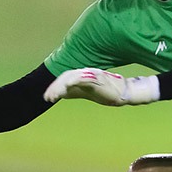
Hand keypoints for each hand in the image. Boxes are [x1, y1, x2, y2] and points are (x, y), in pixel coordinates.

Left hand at [43, 68, 159, 106]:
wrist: (123, 93)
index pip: (65, 78)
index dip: (55, 87)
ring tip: (53, 96)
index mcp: (82, 75)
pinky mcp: (97, 78)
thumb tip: (62, 94)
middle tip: (48, 98)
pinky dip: (73, 82)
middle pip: (65, 76)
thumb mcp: (87, 92)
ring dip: (61, 87)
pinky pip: (82, 78)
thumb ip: (75, 92)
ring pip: (71, 77)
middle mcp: (85, 73)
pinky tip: (66, 88)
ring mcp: (91, 75)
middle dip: (55, 87)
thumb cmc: (106, 92)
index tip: (47, 98)